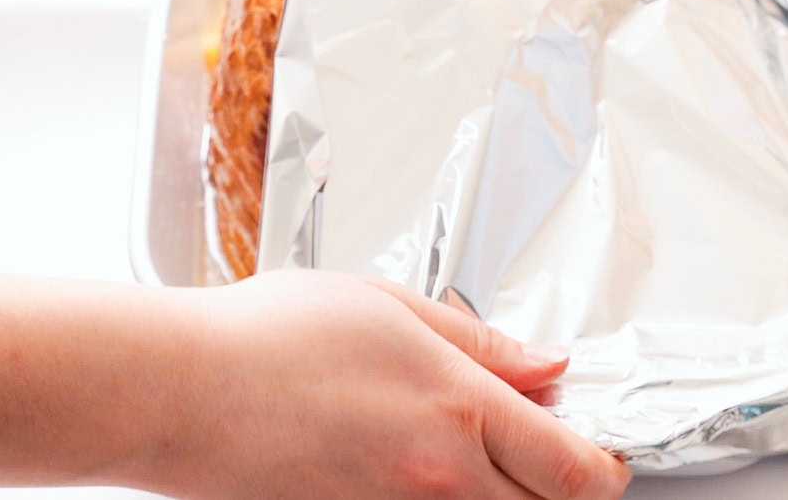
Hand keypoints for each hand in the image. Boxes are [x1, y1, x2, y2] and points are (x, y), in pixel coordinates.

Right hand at [170, 270, 629, 498]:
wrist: (180, 392)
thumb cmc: (264, 339)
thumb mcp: (388, 306)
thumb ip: (480, 342)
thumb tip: (545, 366)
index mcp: (456, 412)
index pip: (578, 468)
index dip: (607, 463)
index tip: (602, 448)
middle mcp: (438, 483)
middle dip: (562, 483)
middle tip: (541, 441)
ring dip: (504, 492)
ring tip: (466, 445)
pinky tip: (413, 461)